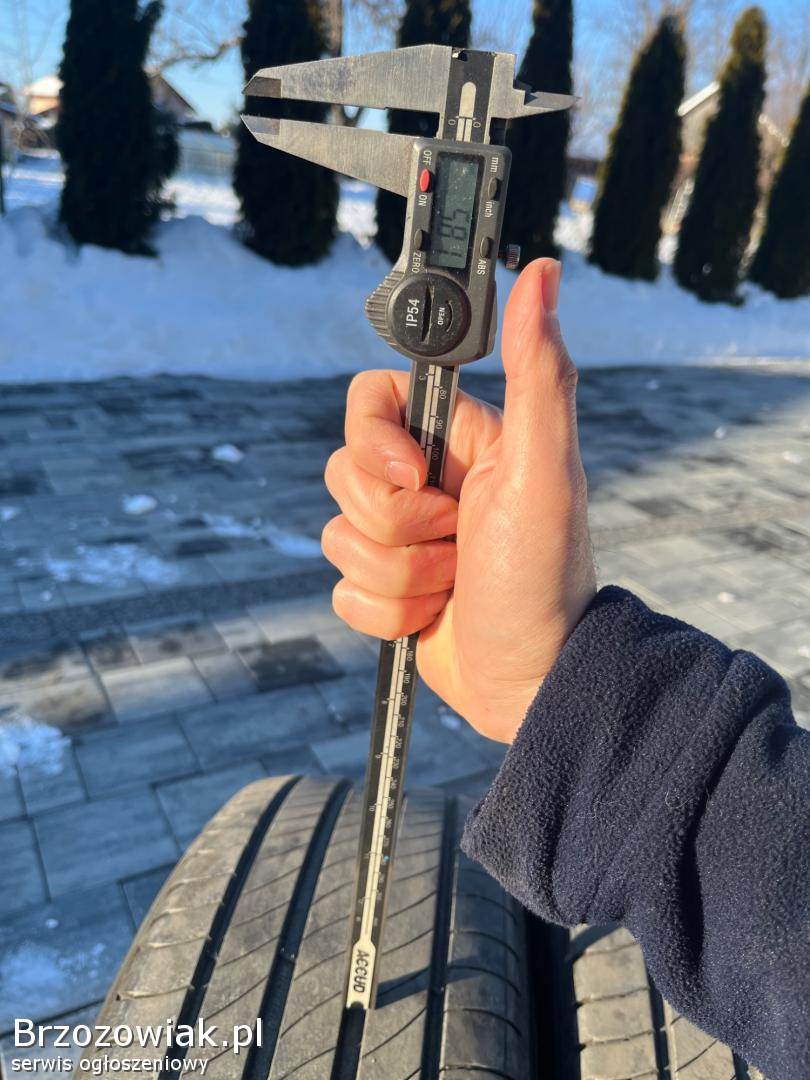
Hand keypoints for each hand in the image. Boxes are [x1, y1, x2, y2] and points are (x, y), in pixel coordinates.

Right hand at [322, 259, 595, 742]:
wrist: (535, 680)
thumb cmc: (546, 578)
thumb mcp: (545, 471)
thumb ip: (538, 371)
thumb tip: (540, 271)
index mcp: (456, 439)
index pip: (369, 401)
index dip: (375, 443)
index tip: (417, 477)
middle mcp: (424, 479)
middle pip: (344, 474)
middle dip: (398, 526)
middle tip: (457, 542)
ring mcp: (402, 535)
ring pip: (338, 536)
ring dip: (400, 576)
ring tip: (453, 585)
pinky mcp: (385, 585)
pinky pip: (342, 588)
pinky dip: (387, 612)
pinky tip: (434, 616)